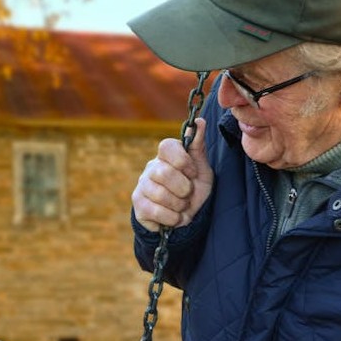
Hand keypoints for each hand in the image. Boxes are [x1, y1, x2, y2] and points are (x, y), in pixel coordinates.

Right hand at [132, 117, 213, 231]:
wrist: (186, 218)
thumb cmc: (194, 190)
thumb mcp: (202, 169)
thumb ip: (198, 146)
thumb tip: (199, 121)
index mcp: (166, 156)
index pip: (166, 146)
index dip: (182, 161)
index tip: (193, 173)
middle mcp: (151, 168)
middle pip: (164, 173)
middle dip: (183, 188)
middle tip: (188, 194)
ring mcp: (142, 186)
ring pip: (159, 194)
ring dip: (179, 205)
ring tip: (182, 206)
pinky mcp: (138, 205)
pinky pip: (155, 211)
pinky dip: (172, 218)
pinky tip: (175, 217)